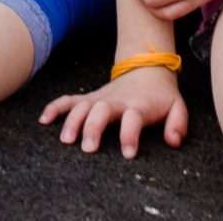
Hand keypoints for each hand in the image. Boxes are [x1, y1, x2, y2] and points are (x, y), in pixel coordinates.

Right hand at [38, 64, 188, 158]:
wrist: (147, 68)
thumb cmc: (161, 96)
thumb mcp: (177, 107)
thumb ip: (178, 124)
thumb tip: (173, 141)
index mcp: (138, 105)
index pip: (134, 118)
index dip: (130, 134)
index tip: (128, 154)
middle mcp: (116, 101)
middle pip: (102, 110)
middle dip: (93, 128)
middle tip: (88, 149)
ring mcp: (100, 98)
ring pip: (82, 106)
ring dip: (72, 121)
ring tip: (66, 141)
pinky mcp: (89, 98)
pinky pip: (68, 100)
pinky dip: (55, 107)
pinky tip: (44, 120)